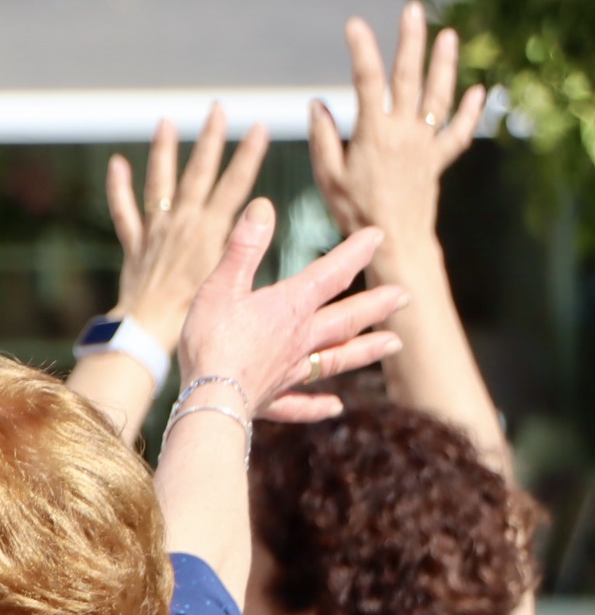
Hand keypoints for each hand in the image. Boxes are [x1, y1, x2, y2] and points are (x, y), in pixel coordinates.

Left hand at [105, 105, 269, 348]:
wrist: (149, 330)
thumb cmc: (193, 313)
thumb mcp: (226, 275)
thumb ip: (239, 242)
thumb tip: (259, 210)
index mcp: (209, 230)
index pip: (234, 183)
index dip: (248, 154)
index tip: (260, 126)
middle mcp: (182, 223)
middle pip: (198, 173)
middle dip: (210, 138)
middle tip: (217, 108)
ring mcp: (155, 231)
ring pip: (160, 183)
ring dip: (163, 151)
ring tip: (165, 122)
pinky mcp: (134, 244)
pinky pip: (123, 211)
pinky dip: (118, 187)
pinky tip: (118, 163)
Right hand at [177, 201, 405, 423]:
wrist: (209, 397)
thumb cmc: (211, 339)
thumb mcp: (221, 285)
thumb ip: (244, 247)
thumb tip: (264, 206)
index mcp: (290, 307)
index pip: (331, 273)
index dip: (355, 252)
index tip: (378, 236)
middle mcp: (300, 339)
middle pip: (347, 318)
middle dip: (377, 305)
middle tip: (406, 296)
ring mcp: (290, 372)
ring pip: (337, 359)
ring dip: (366, 350)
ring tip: (396, 344)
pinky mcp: (273, 399)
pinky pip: (301, 404)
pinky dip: (319, 406)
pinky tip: (336, 407)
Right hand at [309, 3, 485, 251]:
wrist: (394, 241)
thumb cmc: (354, 211)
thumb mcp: (328, 176)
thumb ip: (324, 138)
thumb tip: (318, 104)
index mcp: (373, 132)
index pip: (366, 81)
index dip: (361, 49)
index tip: (354, 25)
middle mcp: (404, 131)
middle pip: (409, 76)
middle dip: (411, 40)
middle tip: (414, 10)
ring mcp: (425, 143)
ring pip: (439, 95)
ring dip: (445, 63)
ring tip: (449, 35)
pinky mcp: (438, 160)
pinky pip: (458, 131)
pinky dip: (471, 110)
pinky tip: (479, 91)